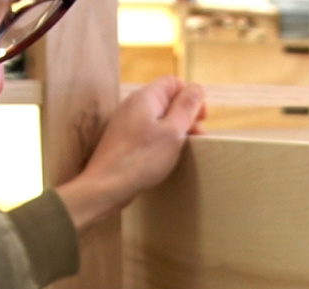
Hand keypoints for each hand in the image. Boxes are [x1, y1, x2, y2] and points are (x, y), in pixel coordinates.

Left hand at [56, 77, 206, 232]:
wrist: (106, 186)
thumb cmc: (140, 159)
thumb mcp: (172, 132)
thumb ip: (186, 108)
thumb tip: (197, 88)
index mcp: (145, 98)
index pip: (173, 82)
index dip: (192, 96)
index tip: (202, 118)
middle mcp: (133, 105)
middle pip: (167, 100)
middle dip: (186, 115)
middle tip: (197, 137)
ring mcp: (126, 123)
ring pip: (158, 118)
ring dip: (176, 129)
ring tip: (185, 149)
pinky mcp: (123, 140)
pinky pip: (148, 132)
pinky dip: (161, 140)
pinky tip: (166, 156)